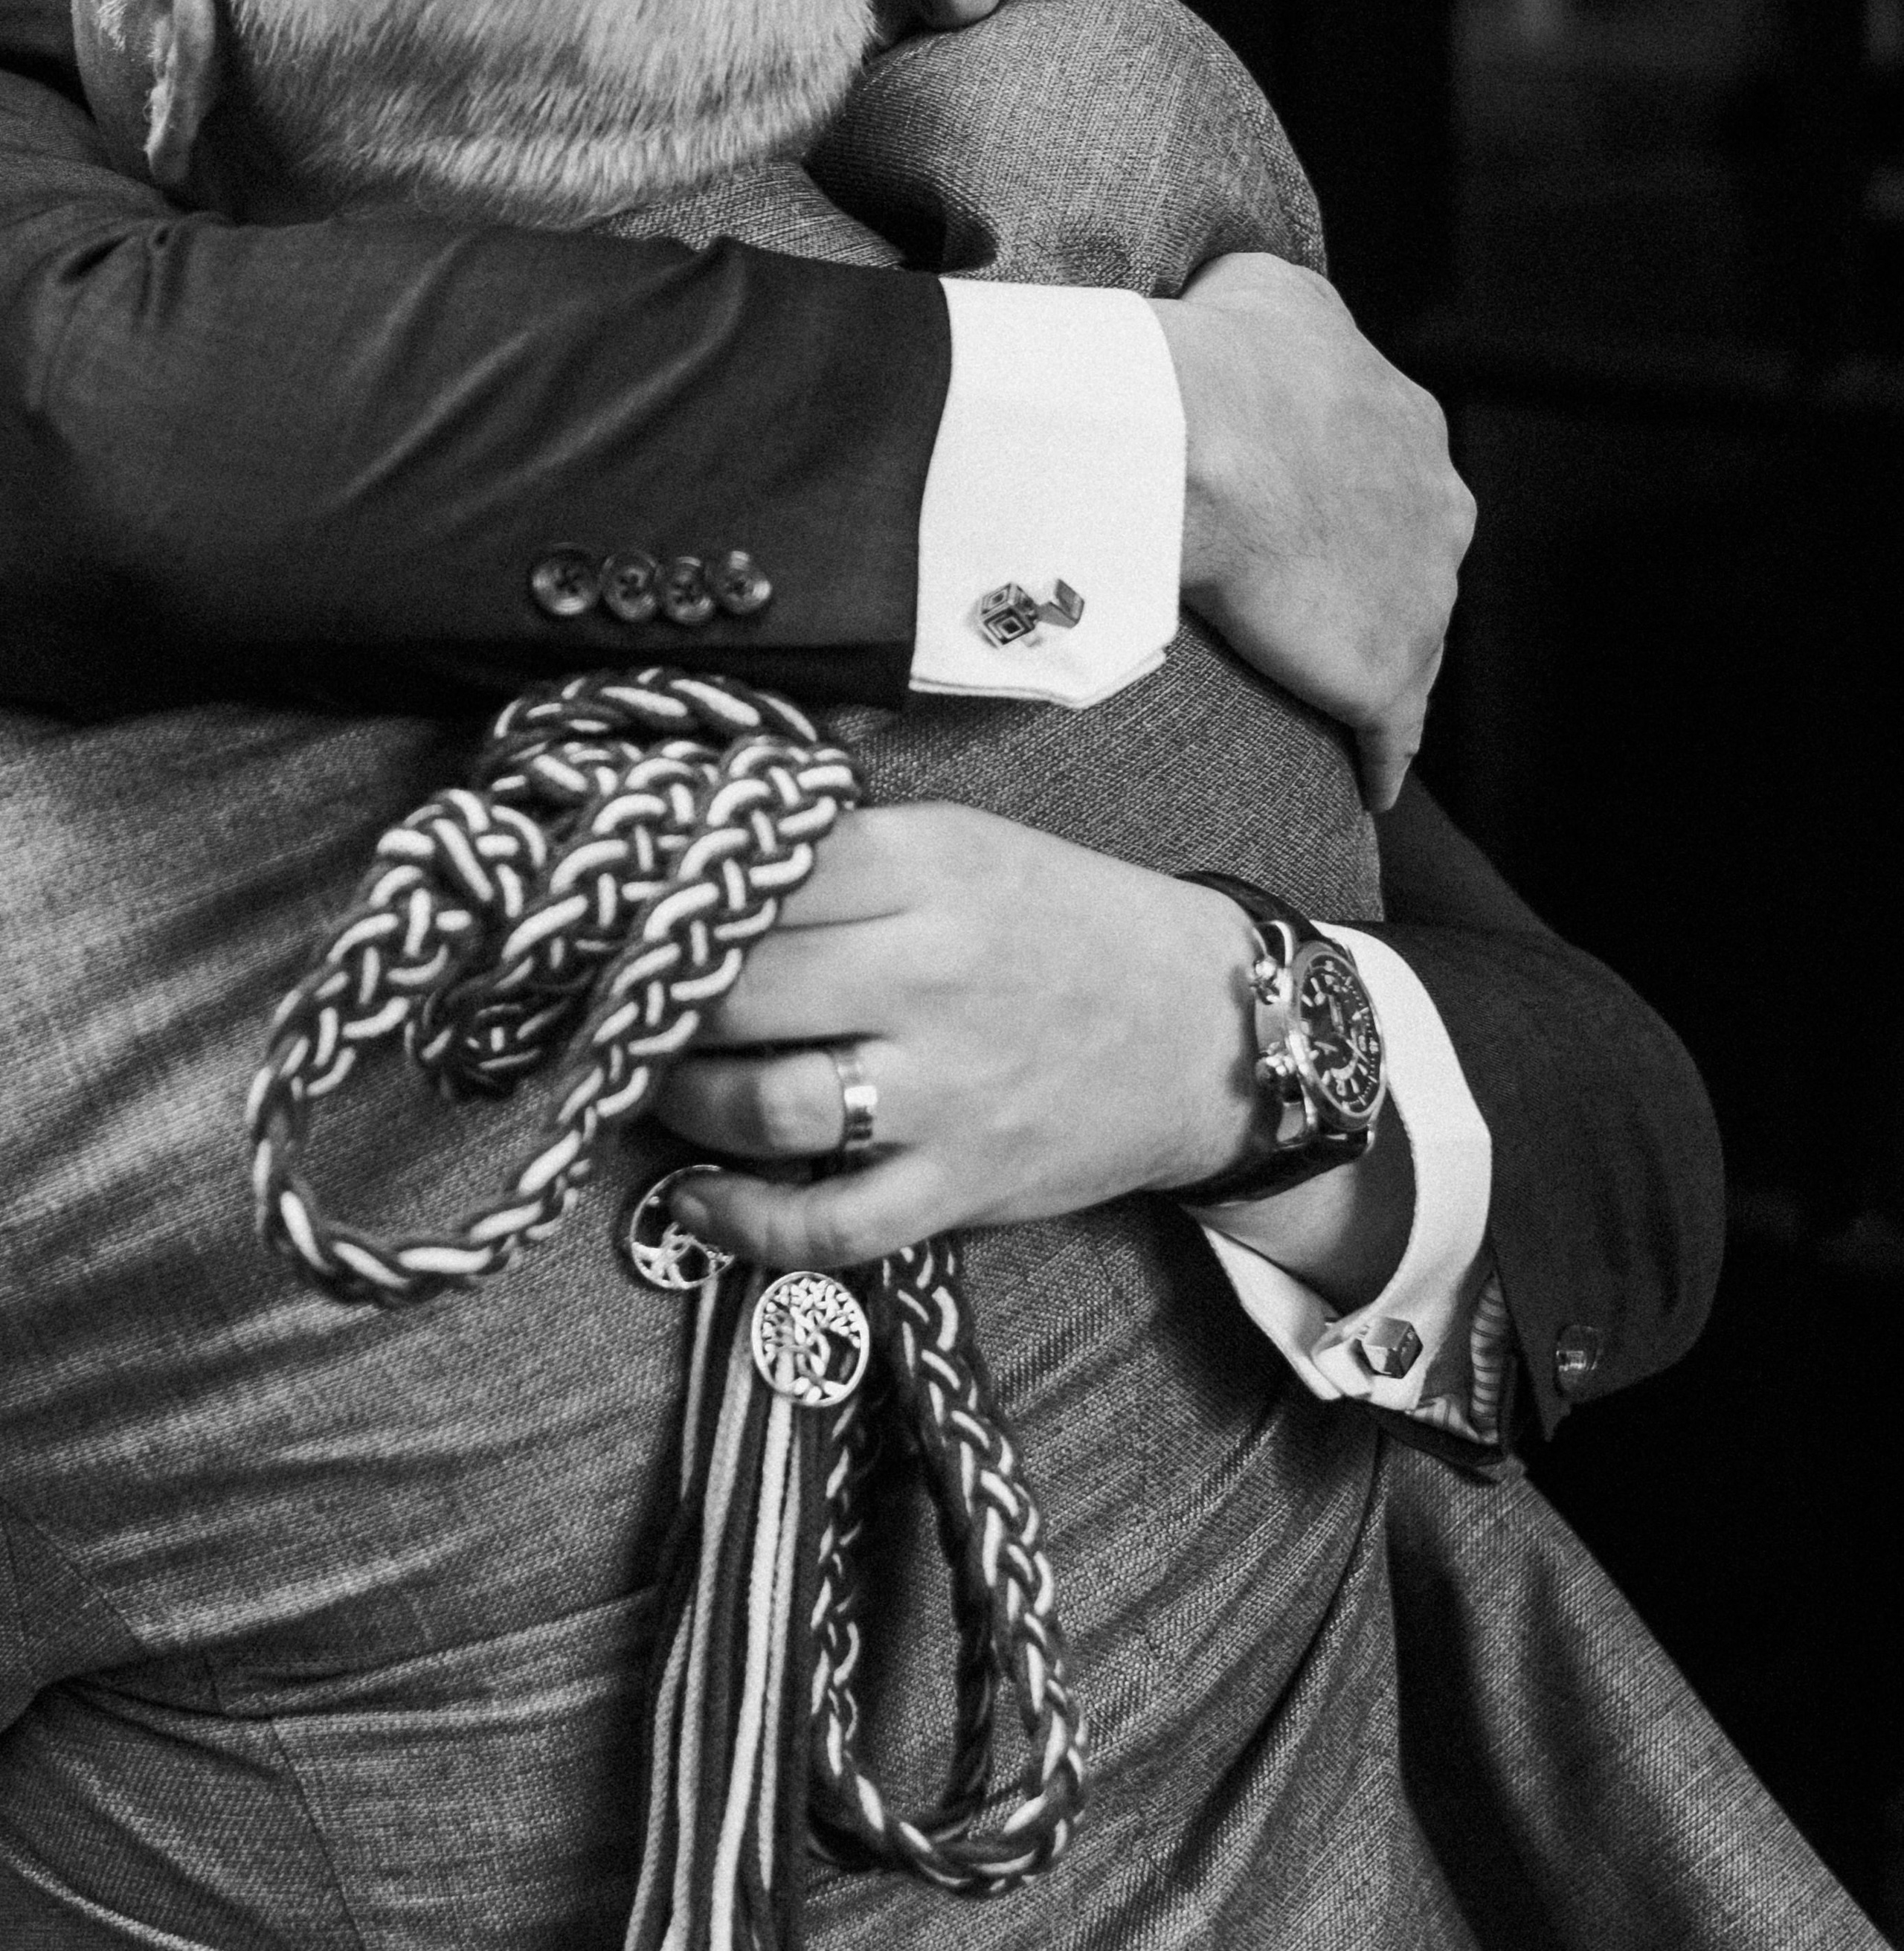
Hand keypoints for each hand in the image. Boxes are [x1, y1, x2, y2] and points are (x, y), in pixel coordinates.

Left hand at [656, 804, 1261, 1268]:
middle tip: (620, 1001)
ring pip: (764, 1105)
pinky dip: (743, 1224)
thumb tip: (700, 858)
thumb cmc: (1067, 922)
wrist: (1204, 1026)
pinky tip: (696, 1200)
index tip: (621, 909)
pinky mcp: (961, 1183)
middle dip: (654, 1000)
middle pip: (737, 987)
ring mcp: (946, 1089)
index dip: (670, 892)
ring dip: (682, 1102)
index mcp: (930, 865)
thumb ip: (847, 853)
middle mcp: (931, 973)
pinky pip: (829, 1224)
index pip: (759, 871)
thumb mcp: (968, 842)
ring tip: (656, 1083)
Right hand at [1151, 256, 1473, 810]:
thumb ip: (1293, 313)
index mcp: (1413, 429)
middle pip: (1413, 565)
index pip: (1393, 481)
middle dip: (1373, 585)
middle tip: (1306, 609)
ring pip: (1410, 645)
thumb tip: (1271, 314)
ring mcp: (1422, 599)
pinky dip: (1382, 757)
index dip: (1347, 504)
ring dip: (1372, 666)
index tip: (1305, 523)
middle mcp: (1439, 512)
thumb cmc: (1226, 358)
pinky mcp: (1389, 675)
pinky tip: (1369, 783)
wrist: (1203, 436)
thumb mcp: (1272, 291)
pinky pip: (1395, 731)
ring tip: (1327, 696)